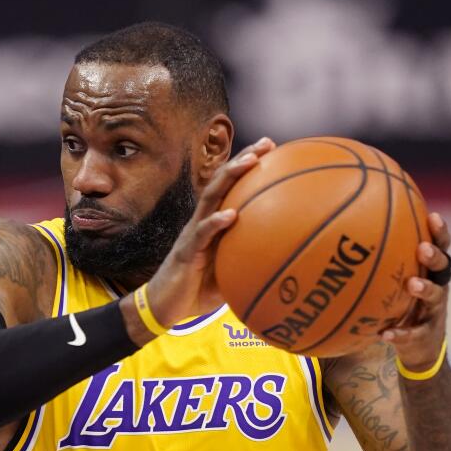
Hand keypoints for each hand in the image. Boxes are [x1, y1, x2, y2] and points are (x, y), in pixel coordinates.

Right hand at [140, 138, 275, 331]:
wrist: (166, 307)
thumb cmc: (198, 291)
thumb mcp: (230, 273)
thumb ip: (248, 261)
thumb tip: (284, 263)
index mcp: (213, 222)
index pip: (231, 187)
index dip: (248, 166)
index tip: (272, 149)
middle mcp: (202, 221)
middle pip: (222, 181)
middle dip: (243, 159)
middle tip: (266, 144)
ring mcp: (193, 233)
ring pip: (211, 197)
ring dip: (230, 178)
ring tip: (249, 163)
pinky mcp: (187, 251)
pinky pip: (202, 233)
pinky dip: (216, 222)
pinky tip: (231, 215)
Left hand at [381, 212, 450, 369]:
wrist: (422, 348)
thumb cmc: (406, 305)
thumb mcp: (400, 283)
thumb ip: (387, 263)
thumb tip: (353, 236)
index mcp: (432, 273)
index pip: (441, 247)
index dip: (440, 232)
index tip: (434, 216)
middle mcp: (439, 288)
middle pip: (443, 267)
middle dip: (435, 256)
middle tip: (422, 249)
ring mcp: (434, 312)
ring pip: (435, 297)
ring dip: (425, 289)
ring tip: (413, 284)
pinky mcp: (425, 335)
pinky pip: (412, 334)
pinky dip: (398, 334)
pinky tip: (384, 334)